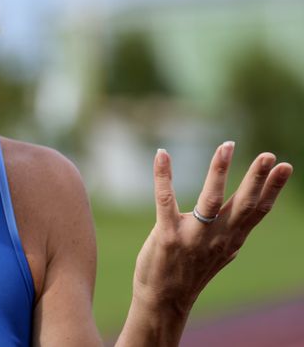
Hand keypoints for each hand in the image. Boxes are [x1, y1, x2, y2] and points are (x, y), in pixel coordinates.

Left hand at [132, 143, 292, 313]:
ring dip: (219, 171)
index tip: (284, 166)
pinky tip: (162, 153)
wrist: (164, 300)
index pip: (257, 210)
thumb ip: (229, 236)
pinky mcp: (167, 235)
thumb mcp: (218, 255)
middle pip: (242, 204)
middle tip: (268, 155)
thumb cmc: (189, 272)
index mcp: (231, 239)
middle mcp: (217, 237)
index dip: (271, 188)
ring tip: (227, 146)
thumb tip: (245, 224)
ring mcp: (193, 236)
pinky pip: (166, 199)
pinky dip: (163, 175)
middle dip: (257, 179)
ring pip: (211, 199)